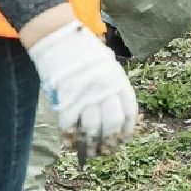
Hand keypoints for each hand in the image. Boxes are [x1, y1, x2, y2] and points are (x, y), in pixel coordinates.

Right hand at [26, 21, 137, 164]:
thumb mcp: (107, 65)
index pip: (129, 112)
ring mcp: (86, 95)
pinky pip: (70, 125)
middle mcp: (105, 90)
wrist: (61, 38)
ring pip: (91, 129)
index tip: (123, 140)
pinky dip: (69, 137)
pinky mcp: (67, 99)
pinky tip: (69, 144)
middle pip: (111, 125)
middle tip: (104, 151)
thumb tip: (114, 112)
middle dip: (109, 142)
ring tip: (88, 153)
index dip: (127, 130)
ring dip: (90, 144)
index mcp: (118, 81)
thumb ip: (112, 87)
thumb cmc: (84, 52)